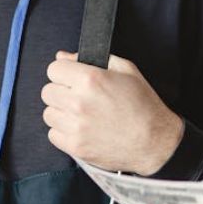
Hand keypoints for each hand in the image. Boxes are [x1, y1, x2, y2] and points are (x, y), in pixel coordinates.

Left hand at [42, 51, 182, 174]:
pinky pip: (53, 134)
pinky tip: (81, 129)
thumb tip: (62, 57)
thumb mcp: (126, 70)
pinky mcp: (75, 146)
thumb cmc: (143, 105)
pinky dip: (63, 132)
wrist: (155, 142)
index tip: (72, 79)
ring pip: (48, 113)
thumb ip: (92, 58)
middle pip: (47, 91)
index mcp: (91, 79)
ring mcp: (76, 126)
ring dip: (61, 113)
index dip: (64, 72)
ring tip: (81, 115)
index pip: (53, 69)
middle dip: (61, 91)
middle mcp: (79, 102)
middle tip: (78, 97)